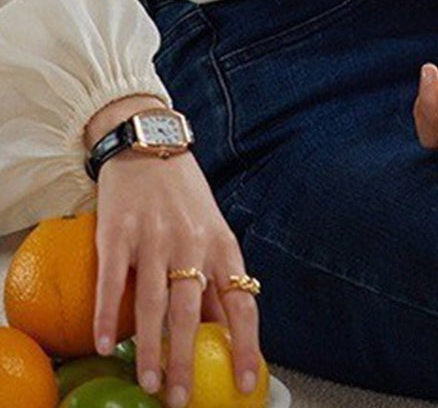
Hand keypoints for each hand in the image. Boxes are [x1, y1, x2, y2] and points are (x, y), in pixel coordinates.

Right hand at [86, 100, 261, 406]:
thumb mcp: (210, 229)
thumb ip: (212, 277)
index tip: (245, 383)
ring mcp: (153, 236)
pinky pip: (111, 282)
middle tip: (183, 400)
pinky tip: (105, 346)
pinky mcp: (117, 231)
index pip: (240, 301)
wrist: (148, 143)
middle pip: (191, 311)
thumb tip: (222, 335)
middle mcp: (191, 241)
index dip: (245, 345)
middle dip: (188, 361)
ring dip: (149, 349)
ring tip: (150, 385)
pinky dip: (106, 317)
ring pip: (151, 303)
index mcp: (221, 243)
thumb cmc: (183, 195)